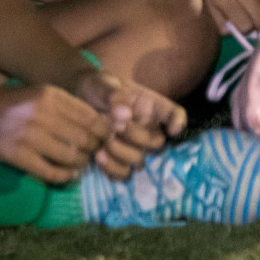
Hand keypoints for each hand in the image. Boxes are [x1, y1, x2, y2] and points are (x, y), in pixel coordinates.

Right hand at [0, 83, 109, 182]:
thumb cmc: (15, 102)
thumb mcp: (43, 93)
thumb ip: (68, 105)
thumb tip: (100, 124)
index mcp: (51, 95)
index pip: (89, 116)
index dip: (103, 130)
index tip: (106, 138)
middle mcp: (41, 113)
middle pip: (83, 137)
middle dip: (94, 149)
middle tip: (95, 154)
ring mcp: (28, 136)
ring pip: (69, 156)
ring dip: (81, 164)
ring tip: (82, 164)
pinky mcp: (17, 156)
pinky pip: (50, 171)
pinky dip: (64, 176)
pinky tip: (69, 175)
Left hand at [70, 70, 186, 179]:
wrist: (80, 101)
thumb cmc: (98, 89)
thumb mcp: (104, 85)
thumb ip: (115, 96)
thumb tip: (124, 115)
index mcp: (151, 107)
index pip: (175, 114)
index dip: (178, 122)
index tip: (172, 129)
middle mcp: (148, 129)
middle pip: (158, 144)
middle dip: (138, 138)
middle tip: (116, 127)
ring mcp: (134, 147)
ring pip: (139, 163)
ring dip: (122, 156)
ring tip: (103, 143)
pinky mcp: (117, 161)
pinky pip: (122, 174)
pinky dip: (111, 169)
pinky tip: (98, 156)